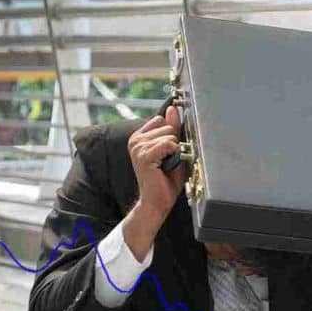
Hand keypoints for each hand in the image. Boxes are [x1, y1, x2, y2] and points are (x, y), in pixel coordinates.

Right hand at [122, 106, 185, 260]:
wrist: (157, 202)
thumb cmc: (166, 179)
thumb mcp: (173, 149)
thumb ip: (173, 129)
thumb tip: (173, 109)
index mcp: (139, 136)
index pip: (162, 120)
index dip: (171, 134)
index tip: (170, 150)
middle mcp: (135, 139)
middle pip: (168, 127)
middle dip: (175, 143)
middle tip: (169, 161)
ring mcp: (138, 147)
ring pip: (170, 136)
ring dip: (175, 151)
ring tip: (167, 165)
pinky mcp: (144, 156)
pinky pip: (168, 144)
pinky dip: (174, 155)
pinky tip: (166, 166)